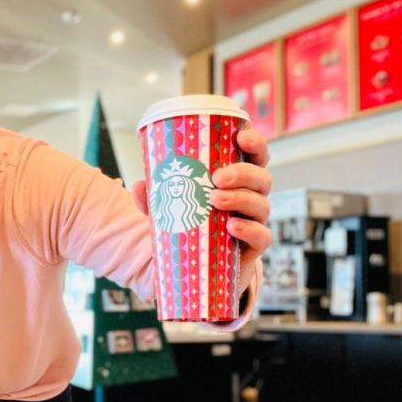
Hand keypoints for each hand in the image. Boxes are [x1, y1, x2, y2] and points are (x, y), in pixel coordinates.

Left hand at [132, 126, 271, 296]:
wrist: (197, 265)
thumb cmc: (189, 224)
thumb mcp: (168, 207)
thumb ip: (153, 197)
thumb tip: (137, 186)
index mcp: (237, 179)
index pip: (254, 155)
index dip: (254, 142)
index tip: (240, 135)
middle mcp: (251, 196)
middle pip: (262, 177)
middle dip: (243, 173)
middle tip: (217, 178)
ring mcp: (255, 221)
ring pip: (262, 204)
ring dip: (241, 198)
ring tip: (215, 200)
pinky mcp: (255, 246)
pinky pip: (263, 236)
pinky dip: (249, 229)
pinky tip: (232, 226)